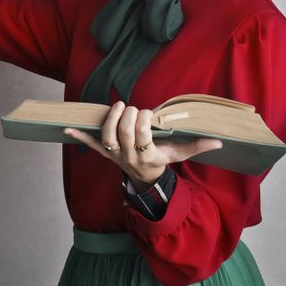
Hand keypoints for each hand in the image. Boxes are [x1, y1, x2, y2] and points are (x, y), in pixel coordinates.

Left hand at [63, 101, 222, 187]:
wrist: (144, 179)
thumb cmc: (163, 160)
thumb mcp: (180, 155)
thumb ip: (198, 146)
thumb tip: (219, 141)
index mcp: (147, 156)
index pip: (142, 137)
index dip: (143, 122)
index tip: (149, 113)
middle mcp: (128, 157)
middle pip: (123, 134)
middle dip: (128, 117)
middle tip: (135, 108)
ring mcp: (114, 155)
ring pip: (106, 136)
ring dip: (110, 119)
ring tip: (119, 106)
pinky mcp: (104, 152)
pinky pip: (90, 145)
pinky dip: (78, 136)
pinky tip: (66, 128)